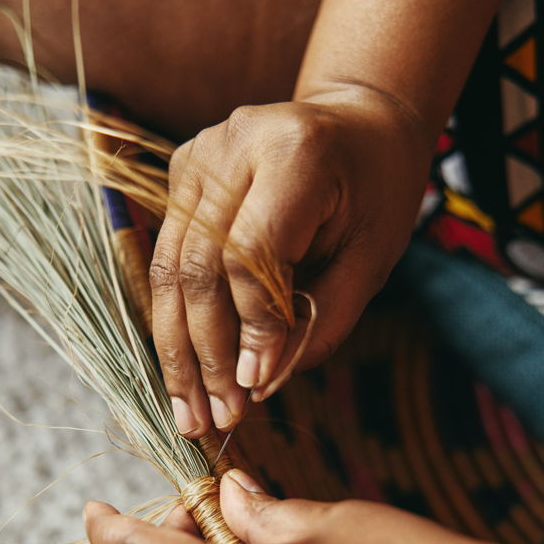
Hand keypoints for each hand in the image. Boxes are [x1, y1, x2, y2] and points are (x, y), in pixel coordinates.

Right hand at [150, 88, 431, 437]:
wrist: (354, 124)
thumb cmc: (375, 192)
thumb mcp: (373, 258)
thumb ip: (321, 318)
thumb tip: (259, 384)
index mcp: (294, 152)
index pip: (250, 256)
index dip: (249, 328)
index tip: (254, 388)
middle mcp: (231, 146)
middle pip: (197, 267)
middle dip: (204, 354)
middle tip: (214, 419)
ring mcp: (196, 156)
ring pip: (168, 269)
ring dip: (177, 349)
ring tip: (189, 412)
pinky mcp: (178, 174)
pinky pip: (167, 260)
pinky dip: (175, 320)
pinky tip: (185, 371)